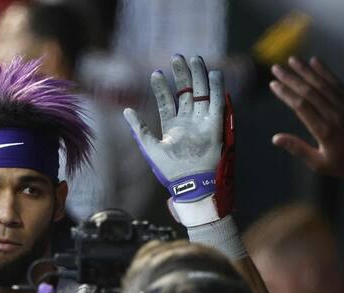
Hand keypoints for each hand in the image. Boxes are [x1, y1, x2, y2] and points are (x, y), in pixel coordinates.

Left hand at [125, 54, 232, 226]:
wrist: (191, 185)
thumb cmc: (170, 171)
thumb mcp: (150, 148)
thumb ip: (139, 129)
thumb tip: (126, 111)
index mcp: (173, 127)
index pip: (167, 102)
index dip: (161, 88)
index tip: (155, 73)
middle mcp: (188, 122)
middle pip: (185, 93)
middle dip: (181, 75)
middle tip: (177, 56)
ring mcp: (202, 123)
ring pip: (201, 94)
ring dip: (198, 77)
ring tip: (194, 58)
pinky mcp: (216, 126)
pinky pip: (217, 104)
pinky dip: (217, 89)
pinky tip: (213, 74)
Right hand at [269, 57, 343, 180]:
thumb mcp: (319, 164)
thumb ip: (298, 149)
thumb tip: (275, 138)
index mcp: (324, 131)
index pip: (301, 106)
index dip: (286, 93)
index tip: (273, 84)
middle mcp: (334, 115)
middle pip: (309, 91)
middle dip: (291, 78)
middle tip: (276, 67)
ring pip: (322, 84)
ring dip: (306, 70)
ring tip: (292, 60)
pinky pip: (337, 84)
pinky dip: (326, 72)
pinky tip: (316, 62)